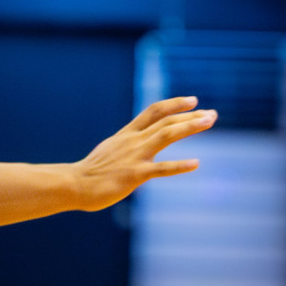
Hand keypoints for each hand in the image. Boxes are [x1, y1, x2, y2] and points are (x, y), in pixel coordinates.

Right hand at [71, 96, 213, 209]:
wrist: (73, 184)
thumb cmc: (92, 171)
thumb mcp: (111, 149)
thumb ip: (127, 143)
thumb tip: (138, 139)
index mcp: (128, 134)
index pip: (154, 111)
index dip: (174, 104)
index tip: (193, 101)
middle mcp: (133, 141)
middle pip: (166, 121)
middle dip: (191, 116)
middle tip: (212, 114)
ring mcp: (135, 156)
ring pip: (166, 135)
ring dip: (189, 127)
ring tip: (209, 121)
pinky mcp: (134, 175)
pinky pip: (161, 168)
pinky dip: (179, 165)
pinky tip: (196, 163)